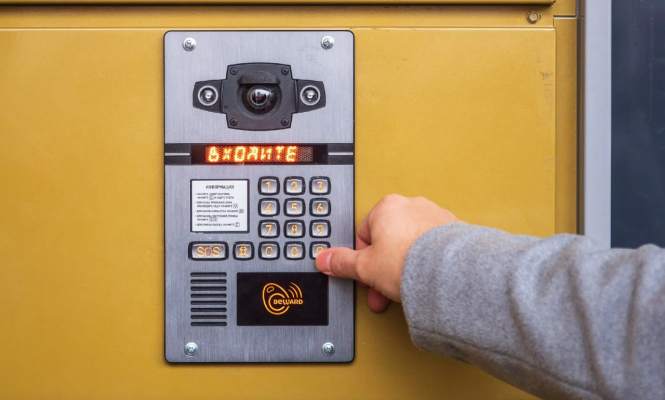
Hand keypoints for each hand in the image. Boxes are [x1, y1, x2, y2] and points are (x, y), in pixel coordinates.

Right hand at [315, 194, 459, 311]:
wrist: (448, 272)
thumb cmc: (410, 262)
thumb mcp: (365, 267)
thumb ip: (342, 262)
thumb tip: (326, 260)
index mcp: (386, 207)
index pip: (365, 233)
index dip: (364, 259)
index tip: (368, 275)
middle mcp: (411, 206)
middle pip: (388, 239)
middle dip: (384, 266)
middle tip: (384, 286)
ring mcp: (433, 215)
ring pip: (410, 243)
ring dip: (405, 264)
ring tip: (406, 284)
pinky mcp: (452, 229)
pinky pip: (431, 246)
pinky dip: (426, 259)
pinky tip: (425, 276)